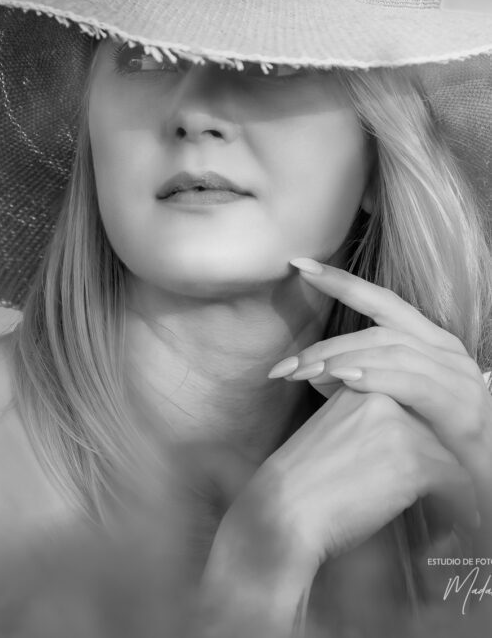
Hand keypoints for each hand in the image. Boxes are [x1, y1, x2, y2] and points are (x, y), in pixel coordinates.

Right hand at [200, 385, 476, 634]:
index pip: (410, 404)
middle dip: (439, 462)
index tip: (415, 467)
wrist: (283, 508)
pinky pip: (457, 483)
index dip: (419, 438)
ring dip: (449, 486)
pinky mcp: (412, 460)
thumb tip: (410, 439)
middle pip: (434, 427)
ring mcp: (398, 426)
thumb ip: (367, 420)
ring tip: (444, 512)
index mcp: (358, 385)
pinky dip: (456, 508)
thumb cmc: (302, 481)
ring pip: (450, 455)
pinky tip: (444, 523)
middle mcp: (381, 396)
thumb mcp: (332, 429)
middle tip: (437, 492)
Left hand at [270, 257, 491, 541]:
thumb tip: (313, 370)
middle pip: (377, 330)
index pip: (381, 302)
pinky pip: (413, 382)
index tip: (299, 265)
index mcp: (428, 343)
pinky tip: (347, 381)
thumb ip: (357, 381)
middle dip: (326, 346)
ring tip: (304, 374)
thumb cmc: (426, 448)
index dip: (341, 282)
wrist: (476, 492)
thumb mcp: (387, 406)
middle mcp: (446, 351)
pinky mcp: (461, 407)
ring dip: (342, 360)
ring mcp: (458, 377)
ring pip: (390, 351)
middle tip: (285, 366)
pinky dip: (377, 377)